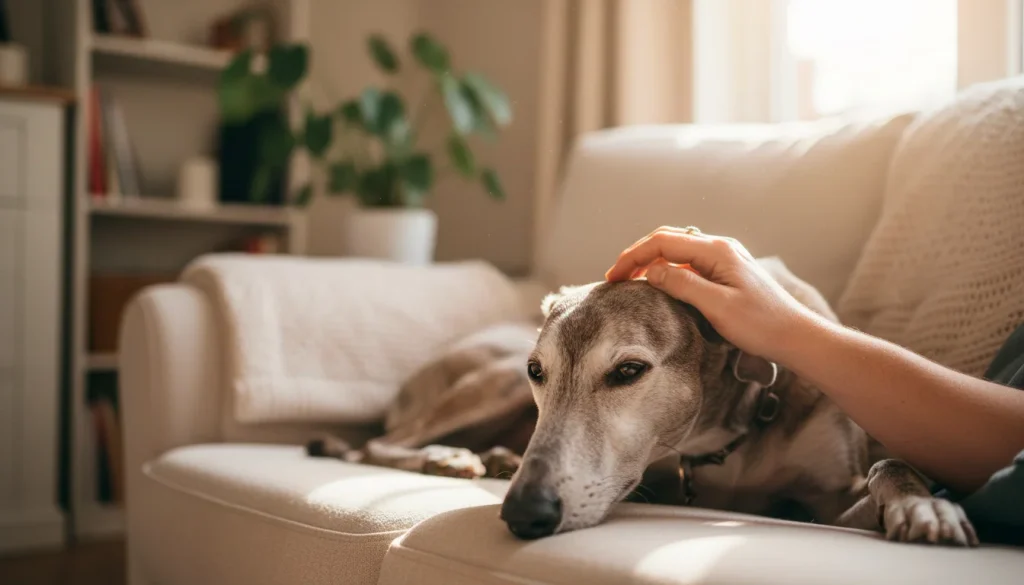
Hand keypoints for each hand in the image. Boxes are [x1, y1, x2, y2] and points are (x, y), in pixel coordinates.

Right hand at [604, 226, 816, 361]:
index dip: (633, 256)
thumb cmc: (761, 325)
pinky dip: (668, 269)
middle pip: (667, 239)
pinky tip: (660, 284)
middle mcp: (720, 247)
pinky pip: (689, 262)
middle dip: (638, 255)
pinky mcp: (727, 271)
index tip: (613, 277)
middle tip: (616, 277)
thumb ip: (682, 284)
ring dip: (652, 261)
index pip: (662, 242)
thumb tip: (651, 270)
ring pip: (678, 250)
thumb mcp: (717, 307)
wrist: (795, 336)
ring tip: (631, 280)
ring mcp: (724, 258)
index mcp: (716, 251)